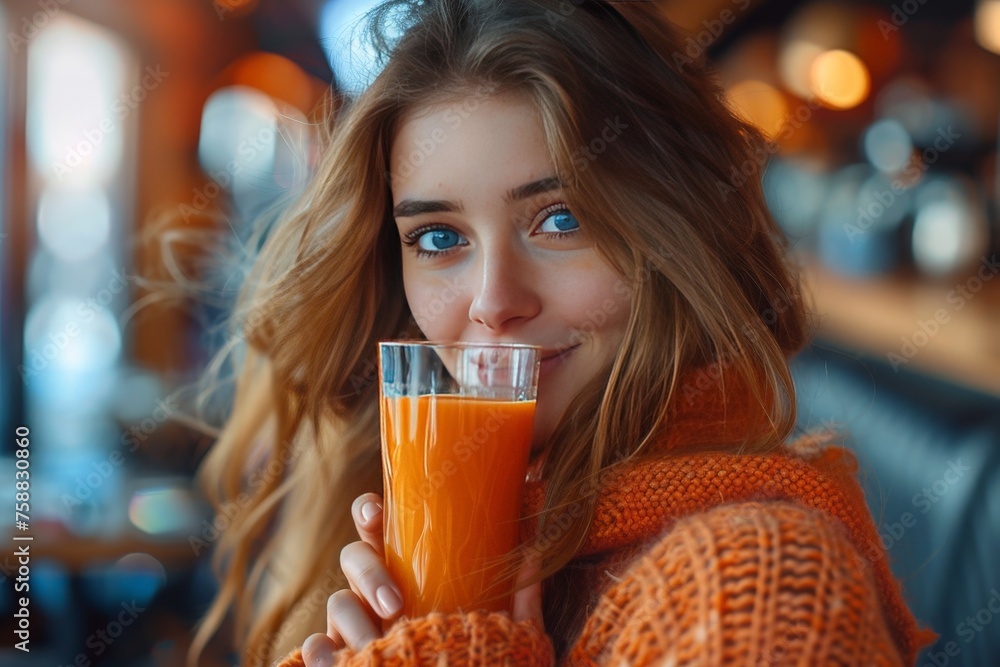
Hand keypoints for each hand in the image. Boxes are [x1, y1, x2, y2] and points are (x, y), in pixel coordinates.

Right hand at [300, 493, 545, 665]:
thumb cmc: (482, 659)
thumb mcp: (505, 633)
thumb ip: (519, 600)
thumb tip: (531, 554)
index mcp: (409, 570)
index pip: (380, 526)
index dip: (369, 512)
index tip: (378, 514)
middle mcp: (376, 590)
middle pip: (355, 558)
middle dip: (370, 575)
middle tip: (396, 607)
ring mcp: (356, 624)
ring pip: (337, 602)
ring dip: (353, 622)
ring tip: (376, 645)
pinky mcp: (340, 656)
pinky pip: (316, 647)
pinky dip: (319, 650)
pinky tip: (337, 657)